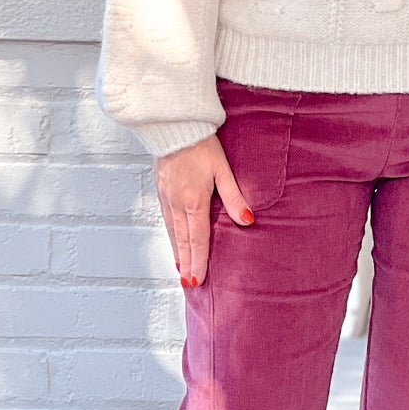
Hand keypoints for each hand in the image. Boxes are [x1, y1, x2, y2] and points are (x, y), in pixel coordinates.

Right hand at [155, 133, 254, 288]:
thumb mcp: (222, 169)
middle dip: (187, 264)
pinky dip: (171, 235)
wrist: (173, 126)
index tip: (198, 280)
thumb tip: (248, 220)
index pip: (197, 239)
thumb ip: (234, 196)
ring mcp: (166, 197)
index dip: (199, 261)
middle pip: (183, 240)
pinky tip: (174, 240)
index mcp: (193, 200)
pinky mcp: (161, 190)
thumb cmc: (201, 143)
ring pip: (172, 231)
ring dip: (178, 252)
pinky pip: (166, 219)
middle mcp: (177, 203)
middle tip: (190, 284)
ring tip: (182, 269)